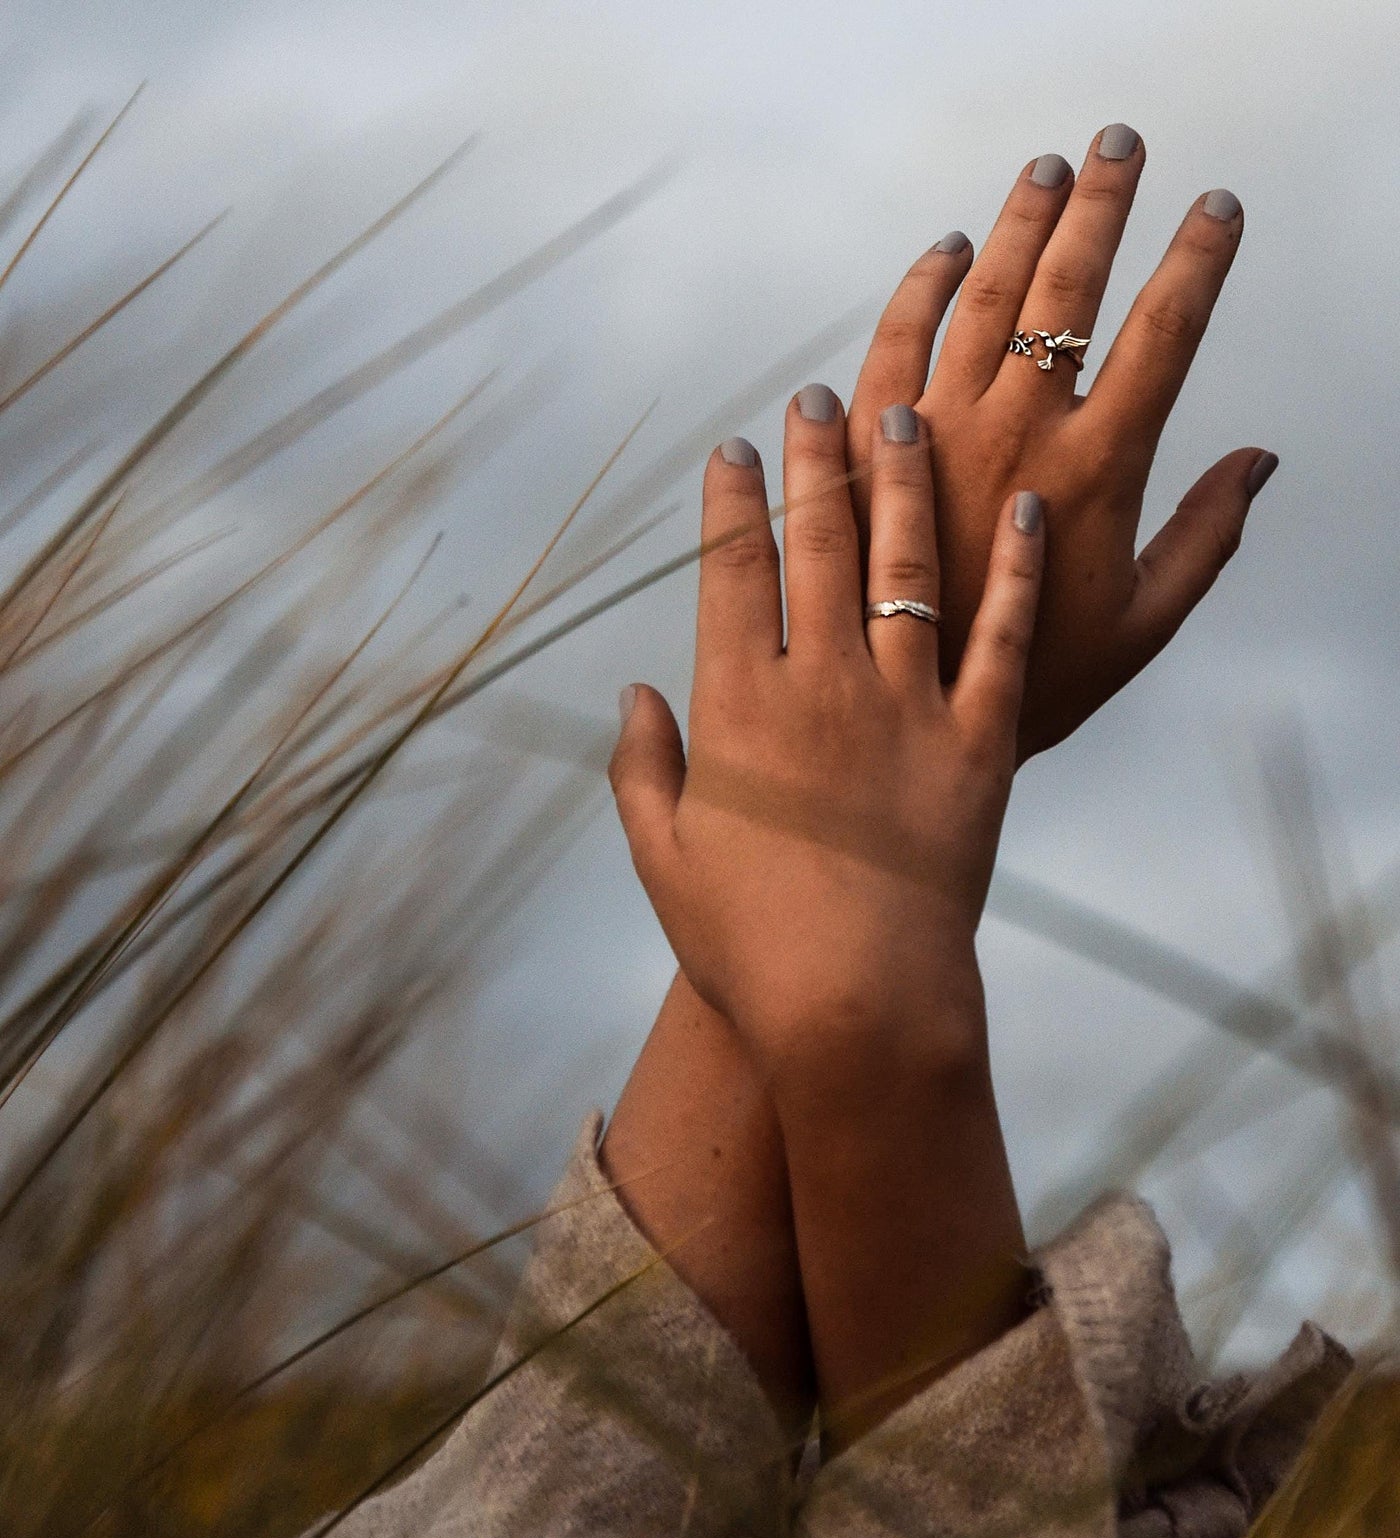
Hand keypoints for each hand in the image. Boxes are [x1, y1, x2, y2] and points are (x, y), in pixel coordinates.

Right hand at [608, 389, 1044, 1084]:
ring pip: (906, 566)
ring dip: (904, 484)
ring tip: (904, 417)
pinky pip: (1001, 636)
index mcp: (740, 707)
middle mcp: (825, 684)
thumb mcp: (663, 860)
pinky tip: (1021, 508)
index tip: (736, 450)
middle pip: (818, 544)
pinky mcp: (980, 744)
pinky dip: (1014, 567)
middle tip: (819, 397)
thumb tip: (633, 697)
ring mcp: (909, 707)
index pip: (733, 571)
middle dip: (816, 460)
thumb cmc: (749, 945)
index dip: (733, 501)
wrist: (861, 1004)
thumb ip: (642, 769)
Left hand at [844, 127, 1275, 756]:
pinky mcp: (873, 449)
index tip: (1216, 208)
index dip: (1195, 263)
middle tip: (1121, 145)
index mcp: (1096, 467)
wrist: (910, 727)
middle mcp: (1018, 430)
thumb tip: (1259, 461)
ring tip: (1048, 170)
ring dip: (1017, 225)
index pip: (1162, 336)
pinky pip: (894, 345)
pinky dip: (921, 292)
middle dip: (1100, 209)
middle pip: (1068, 291)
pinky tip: (945, 253)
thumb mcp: (1143, 626)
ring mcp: (939, 432)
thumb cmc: (1037, 686)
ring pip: (983, 300)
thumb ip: (1206, 539)